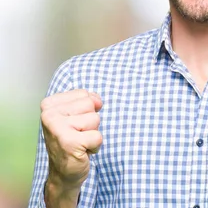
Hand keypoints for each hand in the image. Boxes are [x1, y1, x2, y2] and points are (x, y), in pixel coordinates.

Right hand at [40, 89, 102, 204]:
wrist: (63, 173)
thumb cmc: (72, 140)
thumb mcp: (75, 115)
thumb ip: (86, 100)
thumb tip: (97, 101)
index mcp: (49, 105)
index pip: (84, 94)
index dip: (86, 110)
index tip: (75, 123)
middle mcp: (49, 115)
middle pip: (90, 104)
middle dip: (91, 121)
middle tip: (78, 134)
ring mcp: (58, 129)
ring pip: (95, 119)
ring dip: (92, 133)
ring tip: (80, 142)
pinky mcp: (70, 143)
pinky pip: (98, 136)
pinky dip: (95, 146)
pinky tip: (82, 151)